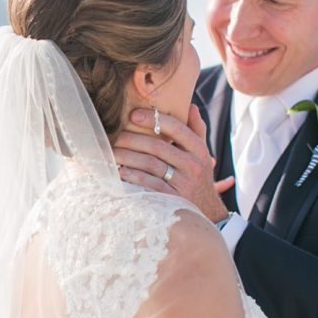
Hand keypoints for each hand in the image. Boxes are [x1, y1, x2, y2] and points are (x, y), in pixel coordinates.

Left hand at [113, 104, 233, 222]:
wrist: (206, 212)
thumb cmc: (198, 176)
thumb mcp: (202, 154)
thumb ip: (197, 129)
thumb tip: (190, 105)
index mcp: (199, 149)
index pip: (176, 128)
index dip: (153, 119)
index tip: (133, 114)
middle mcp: (193, 165)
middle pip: (157, 146)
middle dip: (132, 139)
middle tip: (114, 135)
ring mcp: (183, 183)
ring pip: (150, 164)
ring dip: (127, 157)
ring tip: (111, 152)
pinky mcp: (173, 199)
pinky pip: (149, 183)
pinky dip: (133, 176)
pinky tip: (120, 171)